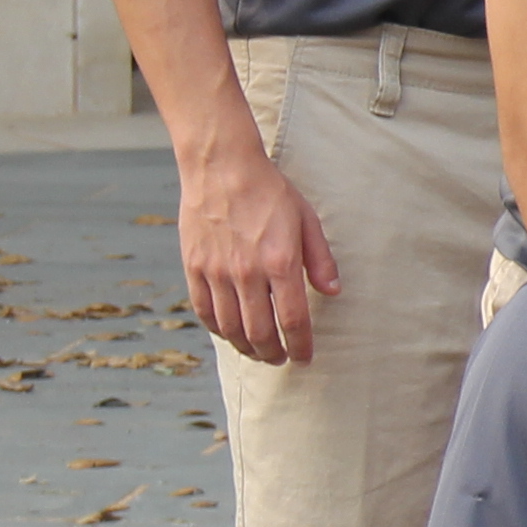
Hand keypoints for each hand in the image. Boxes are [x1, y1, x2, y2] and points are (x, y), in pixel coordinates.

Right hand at [175, 134, 338, 366]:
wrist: (221, 167)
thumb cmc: (269, 191)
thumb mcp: (306, 219)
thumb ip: (320, 259)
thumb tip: (333, 292)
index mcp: (279, 261)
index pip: (293, 320)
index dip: (301, 346)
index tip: (305, 357)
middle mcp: (246, 272)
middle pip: (259, 332)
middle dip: (274, 354)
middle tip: (281, 359)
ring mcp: (216, 271)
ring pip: (230, 328)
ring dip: (246, 348)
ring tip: (258, 352)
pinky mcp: (194, 266)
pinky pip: (204, 310)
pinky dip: (218, 329)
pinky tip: (230, 333)